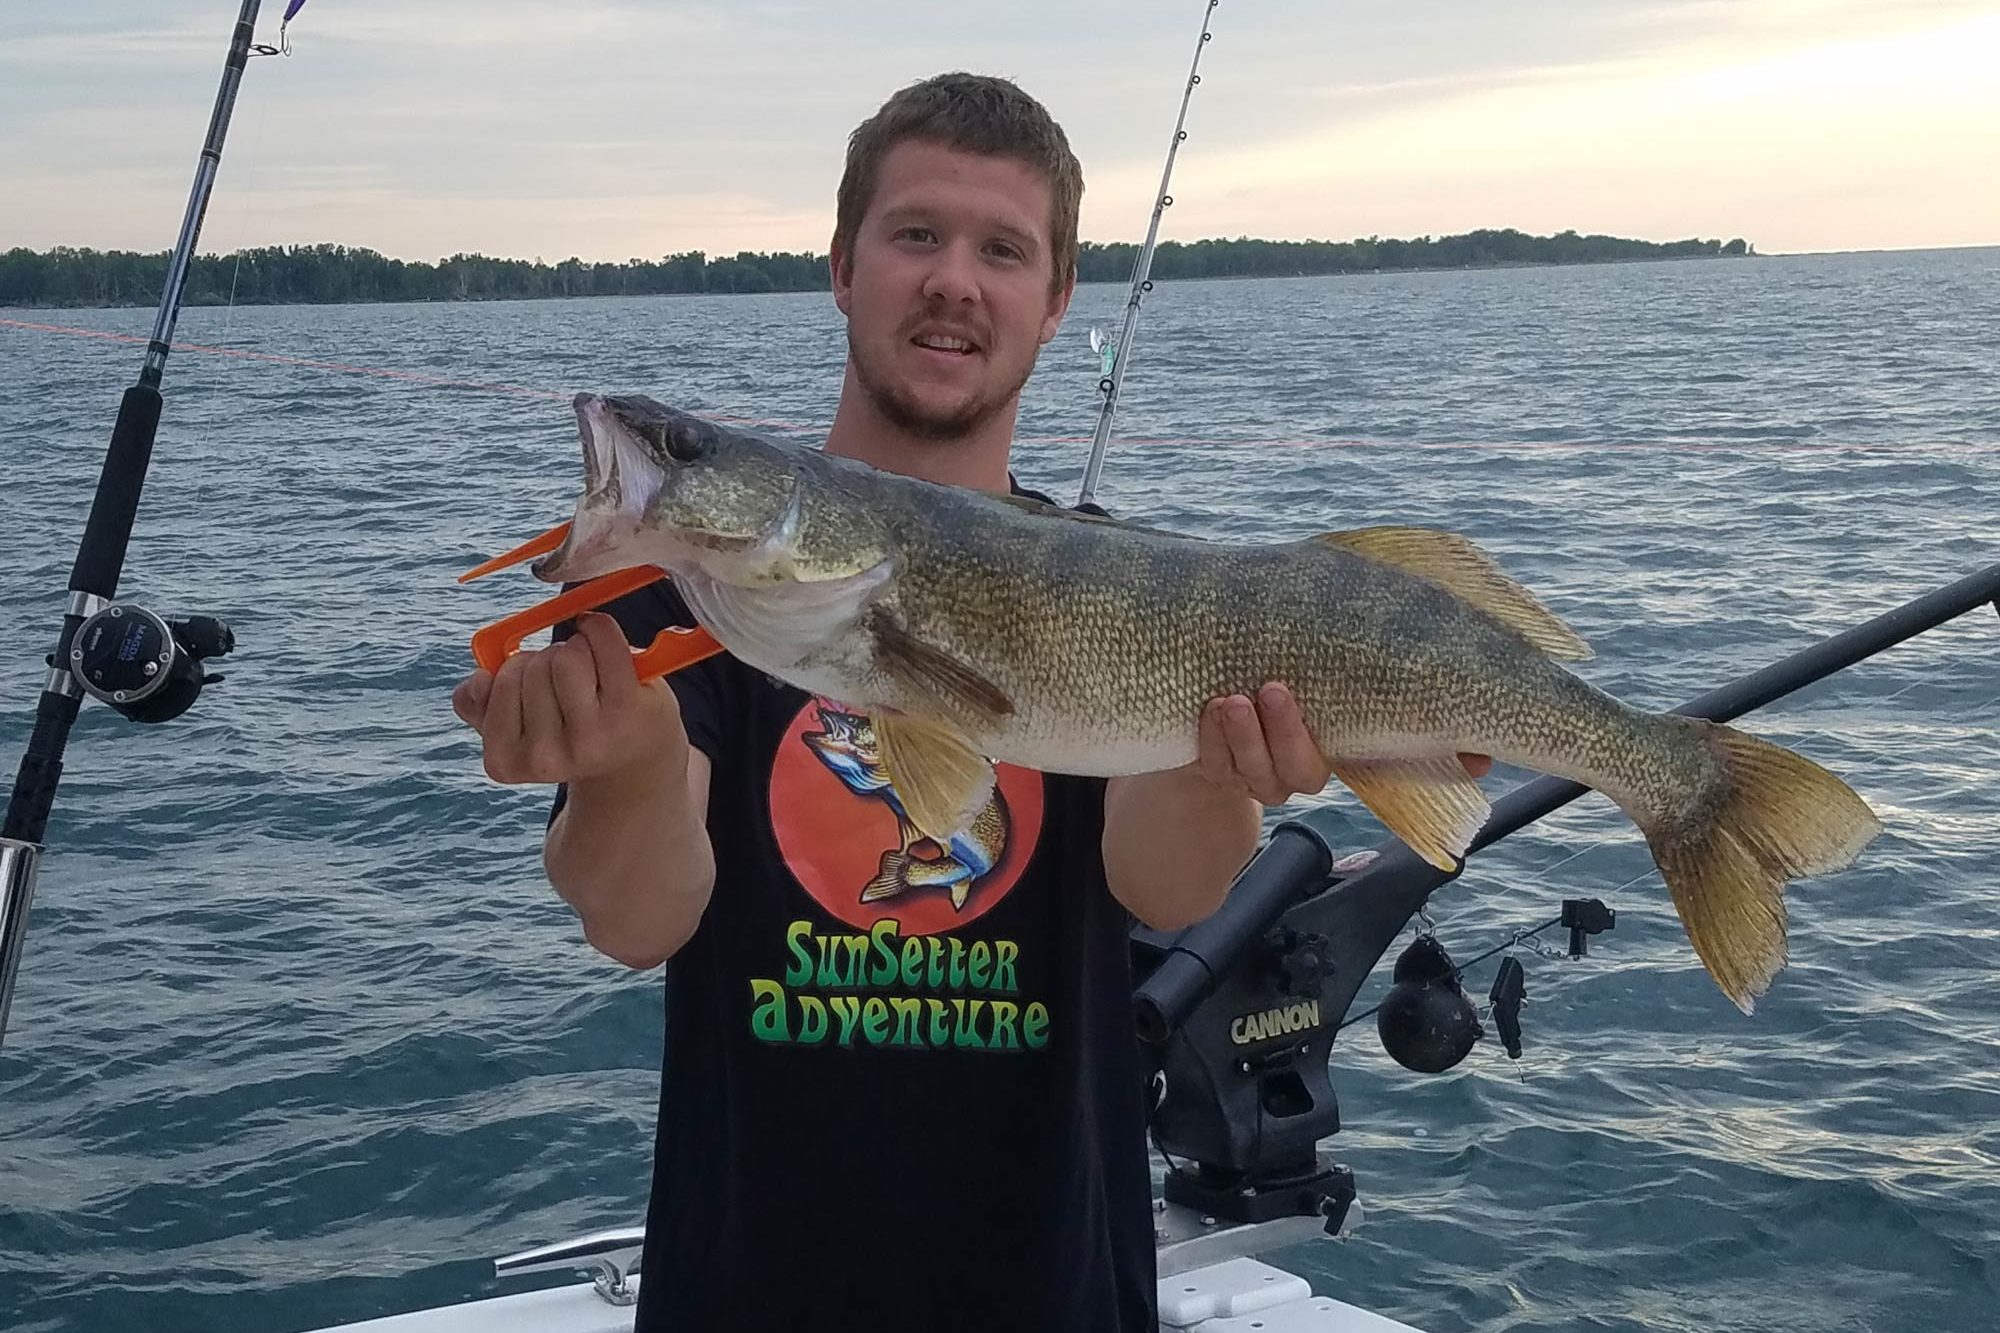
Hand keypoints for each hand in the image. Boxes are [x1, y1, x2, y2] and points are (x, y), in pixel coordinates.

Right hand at [452, 612, 686, 785]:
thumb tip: (479, 680)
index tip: (535, 688)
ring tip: (590, 676)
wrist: (638, 755)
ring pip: (565, 654)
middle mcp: (545, 757)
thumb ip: (480, 705)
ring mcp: (588, 736)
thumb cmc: (571, 730)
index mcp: (504, 761)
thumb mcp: (518, 726)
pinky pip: (602, 640)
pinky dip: (600, 630)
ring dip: (575, 648)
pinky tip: (608, 649)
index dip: (515, 670)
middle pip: (529, 666)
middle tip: (567, 683)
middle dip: (545, 661)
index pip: (494, 681)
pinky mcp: (626, 709)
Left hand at [1194, 682, 1491, 805]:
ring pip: (1251, 771)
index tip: (1409, 741)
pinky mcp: (1214, 764)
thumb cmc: (1293, 684)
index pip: (1383, 767)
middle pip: (1297, 773)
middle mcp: (1298, 770)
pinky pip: (1212, 762)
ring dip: (1242, 737)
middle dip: (1288, 737)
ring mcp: (1254, 771)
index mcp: (1343, 752)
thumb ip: (1403, 708)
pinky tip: (1209, 707)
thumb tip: (1484, 755)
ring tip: (1233, 701)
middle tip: (1277, 690)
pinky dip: (1210, 737)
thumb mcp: (1343, 685)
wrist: (1214, 704)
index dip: (1403, 763)